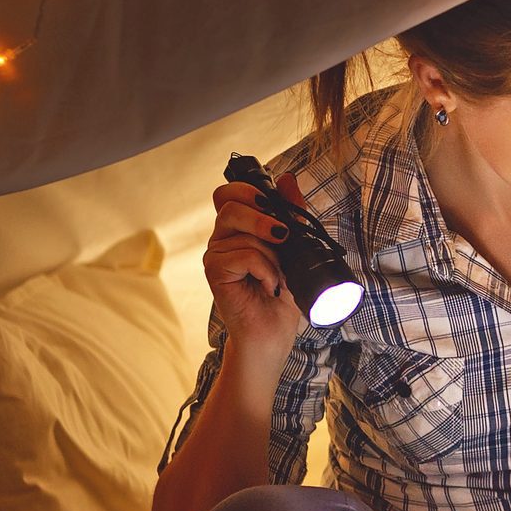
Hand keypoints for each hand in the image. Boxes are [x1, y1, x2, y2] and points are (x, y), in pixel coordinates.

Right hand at [205, 170, 306, 354]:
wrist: (274, 332)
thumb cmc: (283, 292)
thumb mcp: (295, 247)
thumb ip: (291, 213)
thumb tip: (288, 178)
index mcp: (238, 228)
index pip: (230, 193)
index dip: (249, 191)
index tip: (274, 204)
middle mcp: (223, 238)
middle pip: (230, 204)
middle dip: (261, 217)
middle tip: (283, 236)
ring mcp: (215, 254)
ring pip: (243, 233)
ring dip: (272, 256)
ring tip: (277, 276)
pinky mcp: (214, 272)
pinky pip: (244, 255)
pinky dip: (265, 271)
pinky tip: (268, 287)